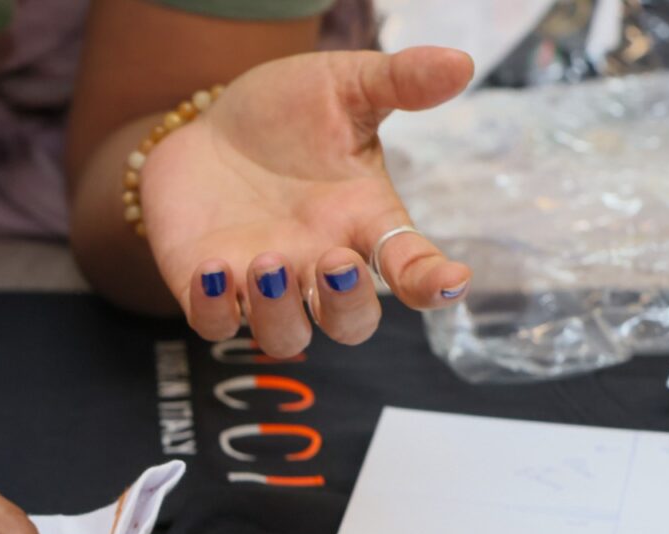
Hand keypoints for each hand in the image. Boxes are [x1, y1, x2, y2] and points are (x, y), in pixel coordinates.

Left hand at [141, 47, 474, 350]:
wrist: (209, 124)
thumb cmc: (286, 114)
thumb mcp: (344, 87)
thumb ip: (397, 82)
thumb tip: (460, 62)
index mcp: (361, 223)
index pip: (409, 265)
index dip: (431, 280)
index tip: (450, 279)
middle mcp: (317, 265)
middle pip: (350, 323)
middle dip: (347, 307)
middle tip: (335, 264)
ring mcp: (263, 284)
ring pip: (284, 336)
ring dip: (279, 312)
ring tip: (267, 263)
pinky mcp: (208, 287)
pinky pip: (215, 324)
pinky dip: (214, 310)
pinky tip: (212, 270)